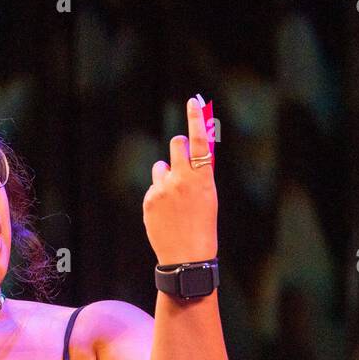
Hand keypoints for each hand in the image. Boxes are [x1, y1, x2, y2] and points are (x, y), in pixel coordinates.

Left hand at [143, 96, 218, 264]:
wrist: (187, 257)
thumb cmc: (203, 226)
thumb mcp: (209, 197)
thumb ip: (201, 173)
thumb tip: (195, 151)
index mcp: (202, 178)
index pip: (199, 140)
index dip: (196, 118)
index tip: (193, 102)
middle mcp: (180, 179)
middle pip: (175, 144)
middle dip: (179, 147)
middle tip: (183, 155)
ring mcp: (162, 189)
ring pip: (161, 167)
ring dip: (166, 174)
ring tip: (174, 197)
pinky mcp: (148, 200)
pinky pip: (154, 187)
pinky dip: (159, 195)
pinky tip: (167, 213)